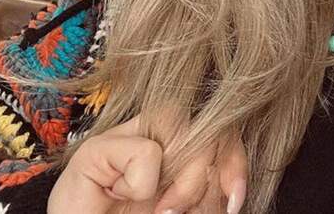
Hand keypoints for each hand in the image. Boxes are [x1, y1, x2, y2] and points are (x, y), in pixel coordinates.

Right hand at [48, 115, 247, 213]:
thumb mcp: (176, 213)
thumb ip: (201, 198)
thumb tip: (231, 198)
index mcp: (176, 156)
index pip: (221, 137)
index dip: (235, 164)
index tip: (234, 203)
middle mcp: (154, 141)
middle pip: (204, 130)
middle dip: (206, 179)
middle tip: (180, 213)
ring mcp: (126, 138)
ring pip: (182, 128)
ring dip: (181, 183)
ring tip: (161, 212)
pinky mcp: (98, 146)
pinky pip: (146, 151)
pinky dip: (140, 184)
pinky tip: (120, 195)